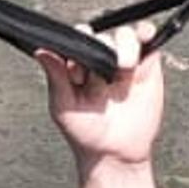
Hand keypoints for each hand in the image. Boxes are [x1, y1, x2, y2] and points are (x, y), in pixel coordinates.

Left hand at [41, 23, 166, 173]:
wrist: (116, 153)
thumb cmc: (85, 133)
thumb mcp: (63, 107)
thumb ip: (55, 78)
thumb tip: (41, 51)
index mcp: (77, 65)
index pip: (78, 40)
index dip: (80, 45)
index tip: (82, 63)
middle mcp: (100, 60)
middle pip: (103, 37)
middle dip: (103, 50)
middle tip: (103, 77)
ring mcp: (124, 62)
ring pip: (125, 36)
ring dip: (125, 45)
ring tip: (124, 67)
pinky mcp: (146, 67)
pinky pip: (148, 43)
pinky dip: (147, 33)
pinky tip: (145, 36)